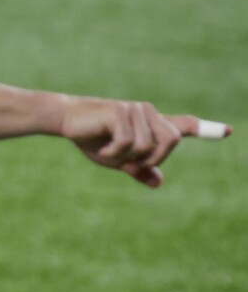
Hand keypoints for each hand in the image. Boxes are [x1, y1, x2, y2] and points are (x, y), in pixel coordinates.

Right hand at [60, 98, 229, 187]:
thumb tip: (159, 182)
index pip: (182, 126)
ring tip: (108, 150)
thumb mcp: (117, 160)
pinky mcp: (121, 111)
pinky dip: (114, 153)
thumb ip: (138, 168)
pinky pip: (129, 144)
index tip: (228, 131)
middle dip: (150, 158)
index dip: (206, 129)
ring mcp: (136, 109)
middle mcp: (148, 112)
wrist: (64, 120)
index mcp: (150, 124)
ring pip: (147, 146)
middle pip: (170, 142)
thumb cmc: (91, 139)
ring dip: (126, 157)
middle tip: (127, 163)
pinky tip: (101, 148)